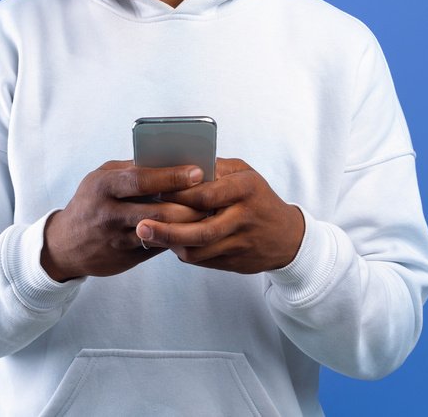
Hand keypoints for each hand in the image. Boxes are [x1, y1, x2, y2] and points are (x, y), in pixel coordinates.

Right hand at [41, 160, 210, 281]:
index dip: (171, 176)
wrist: (64, 244)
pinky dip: (177, 237)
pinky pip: (158, 246)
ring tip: (210, 213)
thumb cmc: (91, 201)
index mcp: (103, 186)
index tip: (198, 172)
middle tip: (214, 197)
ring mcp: (116, 238)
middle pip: (157, 210)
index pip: (141, 179)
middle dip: (189, 204)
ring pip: (161, 232)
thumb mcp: (102, 178)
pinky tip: (195, 229)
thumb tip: (171, 159)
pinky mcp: (126, 257)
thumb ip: (131, 170)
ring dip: (188, 224)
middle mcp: (108, 213)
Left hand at [134, 158, 305, 274]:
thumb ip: (215, 168)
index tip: (153, 191)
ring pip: (198, 250)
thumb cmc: (257, 197)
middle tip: (140, 225)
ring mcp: (240, 243)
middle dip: (167, 230)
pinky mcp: (234, 262)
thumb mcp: (244, 174)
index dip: (178, 194)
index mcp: (246, 188)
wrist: (286, 237)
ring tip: (147, 234)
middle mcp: (244, 217)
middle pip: (200, 230)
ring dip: (170, 244)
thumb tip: (177, 165)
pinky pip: (202, 260)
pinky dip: (182, 251)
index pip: (206, 194)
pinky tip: (167, 242)